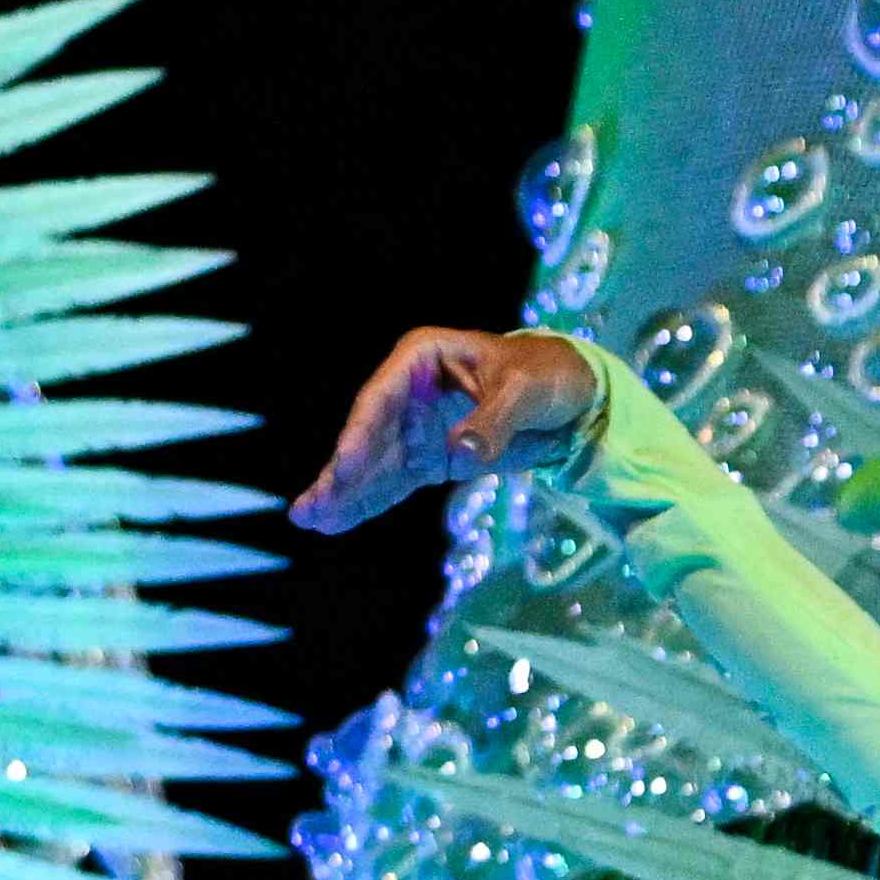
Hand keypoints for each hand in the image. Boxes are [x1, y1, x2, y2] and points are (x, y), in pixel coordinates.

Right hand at [297, 325, 605, 533]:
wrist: (570, 394)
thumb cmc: (546, 376)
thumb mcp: (526, 392)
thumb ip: (493, 422)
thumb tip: (460, 452)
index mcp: (424, 359)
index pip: (381, 397)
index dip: (360, 433)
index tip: (345, 467)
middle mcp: (408, 391)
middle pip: (366, 435)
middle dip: (340, 473)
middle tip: (310, 507)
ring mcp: (414, 427)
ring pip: (372, 465)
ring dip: (344, 494)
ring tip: (309, 519)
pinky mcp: (427, 458)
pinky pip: (392, 483)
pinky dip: (369, 503)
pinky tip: (337, 521)